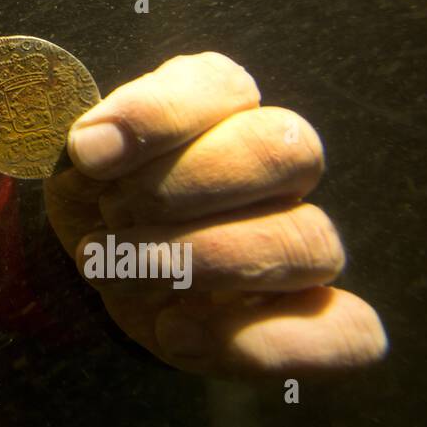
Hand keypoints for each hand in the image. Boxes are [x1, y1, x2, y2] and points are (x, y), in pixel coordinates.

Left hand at [45, 52, 387, 376]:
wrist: (106, 272)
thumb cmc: (96, 203)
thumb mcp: (77, 167)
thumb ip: (90, 144)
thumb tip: (95, 145)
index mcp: (221, 105)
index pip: (224, 85)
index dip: (158, 116)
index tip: (88, 153)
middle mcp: (278, 165)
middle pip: (283, 151)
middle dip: (178, 188)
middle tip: (109, 216)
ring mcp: (305, 242)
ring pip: (309, 241)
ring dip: (199, 262)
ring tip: (114, 272)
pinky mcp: (320, 320)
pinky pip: (348, 332)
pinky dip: (260, 341)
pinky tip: (174, 332)